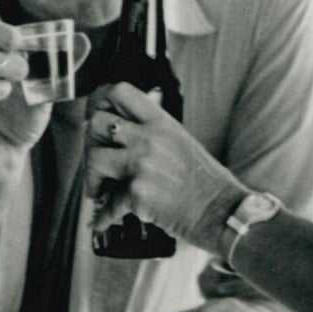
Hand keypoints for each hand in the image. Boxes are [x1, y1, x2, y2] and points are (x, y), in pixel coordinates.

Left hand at [84, 82, 245, 249]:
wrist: (222, 212)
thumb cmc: (207, 183)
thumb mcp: (182, 142)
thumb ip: (153, 135)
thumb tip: (123, 138)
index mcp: (162, 123)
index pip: (120, 91)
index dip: (99, 100)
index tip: (94, 114)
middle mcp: (149, 139)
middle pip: (97, 123)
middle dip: (90, 144)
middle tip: (96, 160)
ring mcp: (141, 165)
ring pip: (94, 158)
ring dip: (92, 178)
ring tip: (100, 191)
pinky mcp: (136, 194)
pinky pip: (107, 204)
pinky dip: (103, 216)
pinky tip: (105, 219)